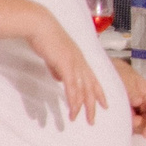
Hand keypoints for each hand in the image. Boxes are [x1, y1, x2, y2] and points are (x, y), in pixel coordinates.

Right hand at [25, 7, 105, 124]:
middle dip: (94, 105)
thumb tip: (60, 78)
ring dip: (83, 106)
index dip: (100, 93)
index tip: (104, 105)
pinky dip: (74, 99)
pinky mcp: (66, 65)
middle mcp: (82, 63)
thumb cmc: (46, 39)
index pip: (94, 80)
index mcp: (80, 60)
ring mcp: (75, 64)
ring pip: (83, 89)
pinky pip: (72, 86)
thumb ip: (59, 68)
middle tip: (93, 119)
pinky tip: (74, 108)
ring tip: (82, 119)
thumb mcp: (56, 57)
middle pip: (92, 88)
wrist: (41, 26)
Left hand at [119, 62, 145, 135]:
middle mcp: (144, 102)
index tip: (145, 133)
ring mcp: (135, 107)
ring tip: (121, 119)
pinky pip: (129, 120)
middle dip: (140, 125)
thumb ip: (132, 91)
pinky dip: (124, 123)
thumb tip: (138, 102)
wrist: (105, 69)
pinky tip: (117, 119)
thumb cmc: (118, 71)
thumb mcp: (126, 79)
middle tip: (129, 124)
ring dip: (131, 125)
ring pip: (139, 122)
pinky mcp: (126, 110)